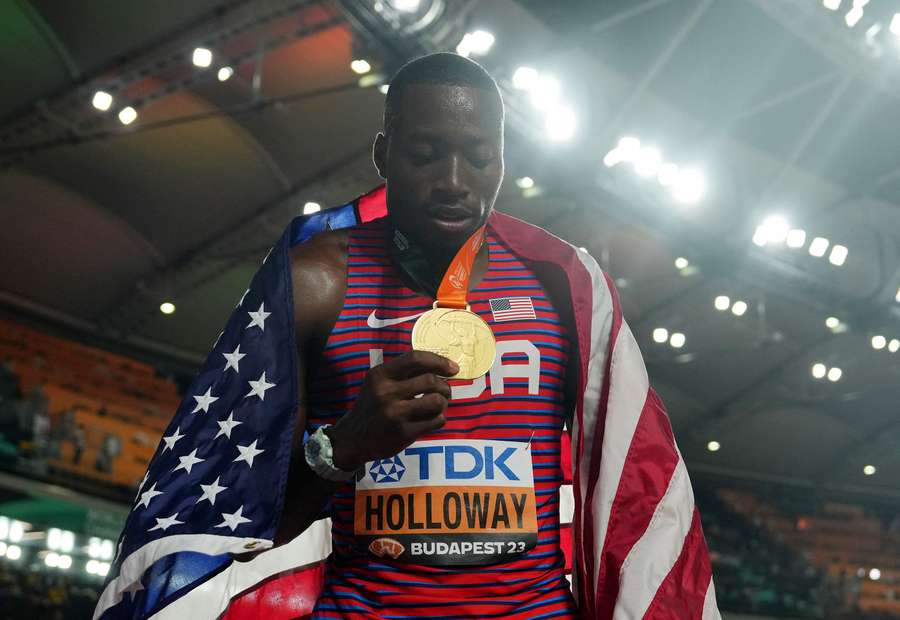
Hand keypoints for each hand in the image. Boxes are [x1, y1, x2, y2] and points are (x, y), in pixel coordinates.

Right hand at [326, 351, 457, 470]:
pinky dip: (439, 419)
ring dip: (444, 403)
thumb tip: (441, 366)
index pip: (415, 359)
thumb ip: (403, 373)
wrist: (353, 439)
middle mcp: (386, 392)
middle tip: (445, 391)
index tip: (453, 368)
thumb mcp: (378, 383)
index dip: (439, 361)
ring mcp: (395, 413)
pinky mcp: (403, 433)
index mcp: (381, 375)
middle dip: (445, 386)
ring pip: (436, 401)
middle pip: (431, 380)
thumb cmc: (372, 406)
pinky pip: (435, 421)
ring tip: (437, 406)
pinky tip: (430, 420)